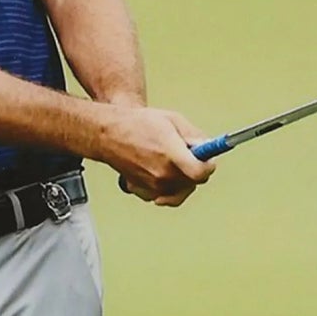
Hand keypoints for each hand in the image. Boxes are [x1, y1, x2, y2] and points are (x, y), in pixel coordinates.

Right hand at [96, 105, 213, 206]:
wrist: (109, 134)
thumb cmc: (139, 124)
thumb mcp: (173, 120)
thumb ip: (194, 136)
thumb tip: (207, 148)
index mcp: (170, 155)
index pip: (200, 173)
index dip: (207, 167)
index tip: (208, 160)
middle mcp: (162, 175)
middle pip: (193, 182)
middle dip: (194, 169)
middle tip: (187, 154)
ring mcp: (153, 186)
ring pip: (181, 190)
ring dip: (182, 178)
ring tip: (171, 160)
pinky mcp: (144, 193)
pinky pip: (166, 194)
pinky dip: (168, 185)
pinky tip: (159, 168)